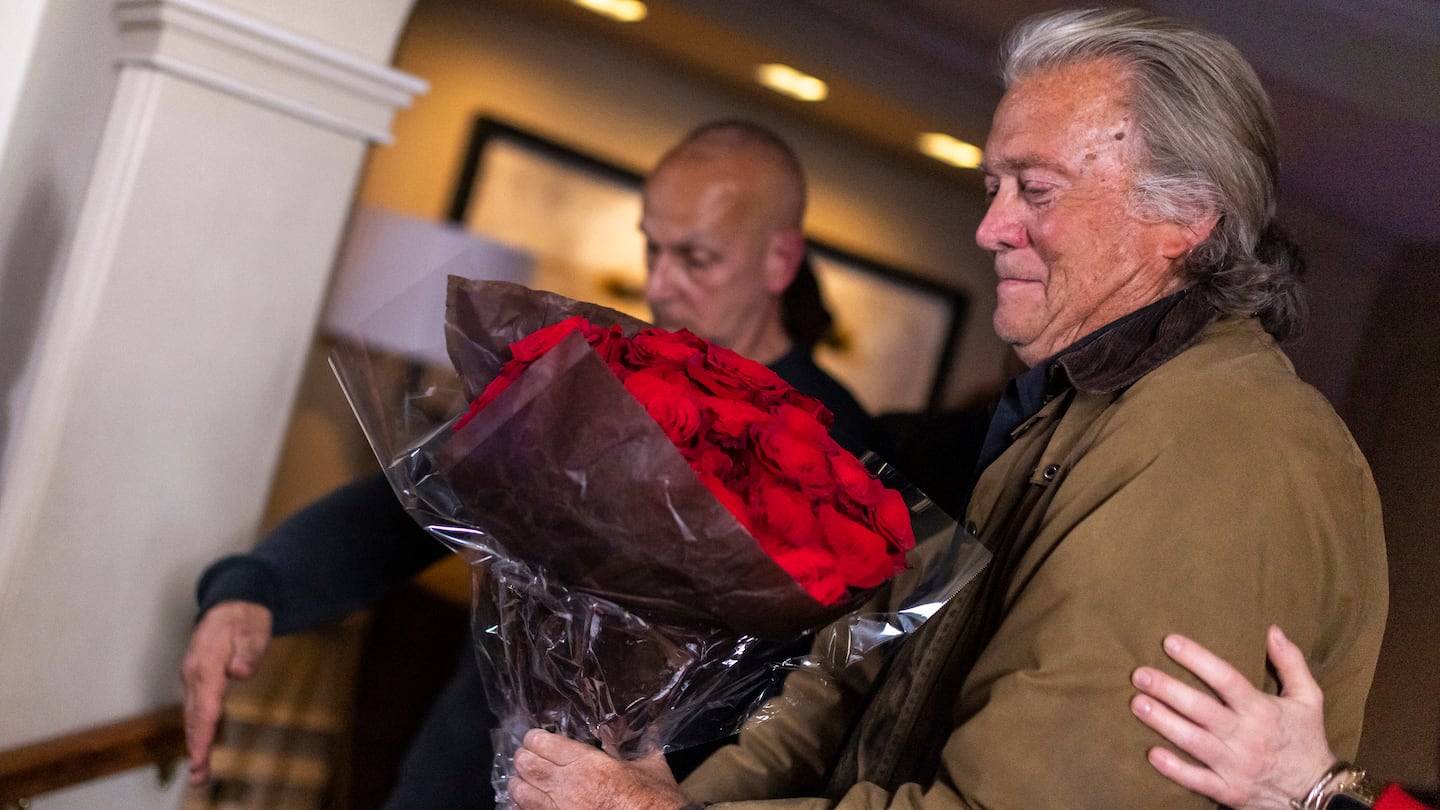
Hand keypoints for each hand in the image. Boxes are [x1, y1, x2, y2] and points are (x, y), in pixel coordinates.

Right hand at [179, 601, 272, 784]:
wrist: (233, 601)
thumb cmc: (245, 618)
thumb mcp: (253, 631)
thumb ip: (248, 653)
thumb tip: (241, 672)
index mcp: (207, 665)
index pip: (205, 707)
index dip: (202, 735)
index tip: (199, 758)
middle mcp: (193, 673)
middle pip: (194, 716)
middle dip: (196, 748)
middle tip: (199, 777)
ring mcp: (192, 676)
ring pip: (192, 714)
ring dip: (195, 742)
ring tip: (199, 771)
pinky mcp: (196, 678)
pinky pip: (195, 707)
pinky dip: (195, 728)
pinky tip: (199, 744)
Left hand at [510, 729, 687, 809]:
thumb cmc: (653, 801)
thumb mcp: (651, 766)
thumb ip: (642, 746)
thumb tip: (648, 731)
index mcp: (587, 762)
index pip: (544, 742)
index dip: (534, 738)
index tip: (534, 738)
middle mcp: (567, 784)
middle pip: (527, 764)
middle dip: (523, 758)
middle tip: (524, 756)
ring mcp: (560, 808)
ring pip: (521, 791)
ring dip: (518, 783)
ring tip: (519, 780)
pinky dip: (523, 808)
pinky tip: (525, 805)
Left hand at [1130, 625, 1336, 809]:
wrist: (1319, 795)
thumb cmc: (1306, 740)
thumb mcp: (1309, 699)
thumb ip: (1291, 663)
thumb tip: (1273, 630)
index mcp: (1262, 711)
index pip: (1226, 679)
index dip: (1198, 660)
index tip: (1170, 642)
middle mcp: (1247, 737)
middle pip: (1202, 709)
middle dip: (1169, 690)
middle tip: (1139, 675)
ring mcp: (1236, 766)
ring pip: (1194, 742)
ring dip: (1164, 723)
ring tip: (1137, 704)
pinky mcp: (1229, 791)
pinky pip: (1198, 781)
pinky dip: (1175, 769)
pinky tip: (1152, 754)